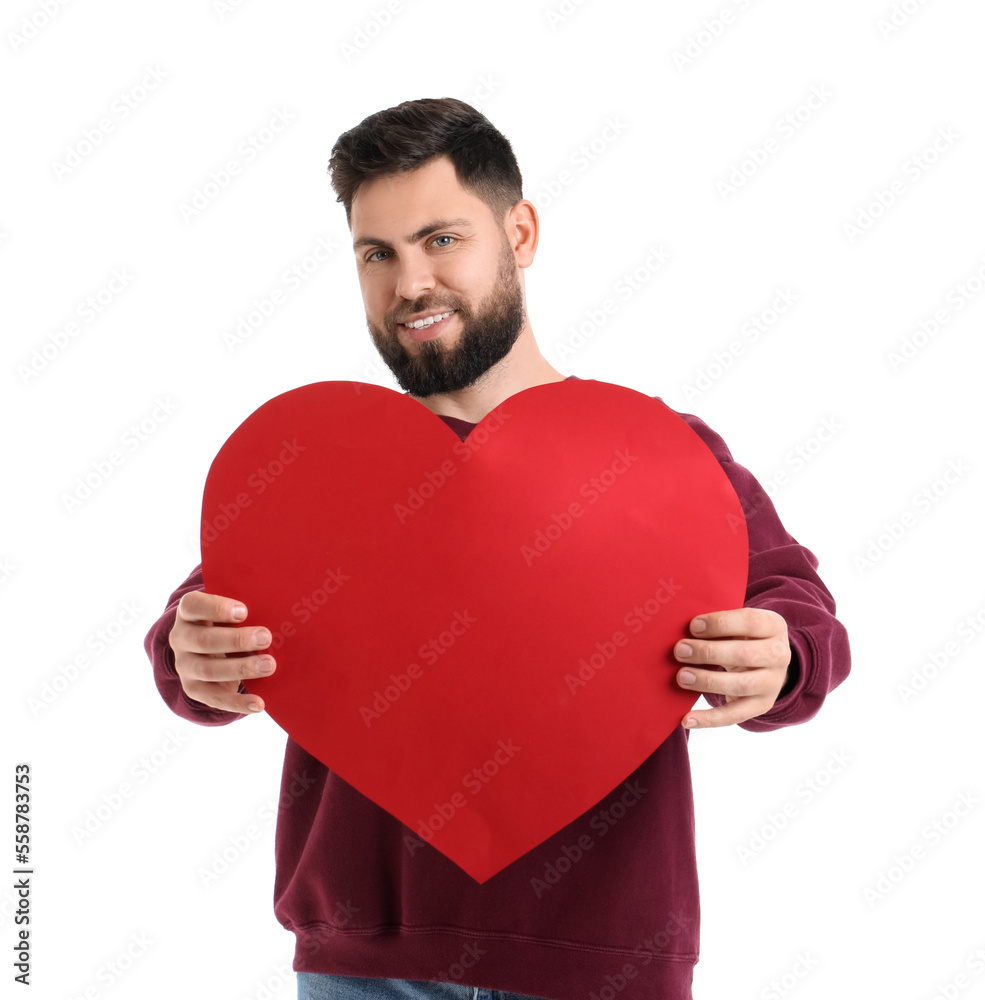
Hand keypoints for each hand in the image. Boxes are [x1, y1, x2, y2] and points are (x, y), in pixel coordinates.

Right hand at [169, 591, 275, 713]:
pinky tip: (258, 704)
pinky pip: (214, 698)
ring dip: (241, 668)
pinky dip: (238, 702)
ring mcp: (185, 666)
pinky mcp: (194, 689)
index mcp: (188, 612)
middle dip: (237, 640)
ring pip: (209, 670)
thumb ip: (244, 609)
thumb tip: (278, 609)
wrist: (209, 650)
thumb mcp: (228, 611)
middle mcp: (181, 638)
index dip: (216, 608)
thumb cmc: (227, 622)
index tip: (244, 611)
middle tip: (266, 637)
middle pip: (203, 640)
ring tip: (269, 665)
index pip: (192, 605)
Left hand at [674, 608, 790, 728]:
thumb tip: (683, 632)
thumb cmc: (741, 636)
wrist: (766, 663)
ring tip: (682, 677)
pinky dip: (709, 719)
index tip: (693, 626)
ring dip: (707, 681)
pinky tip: (686, 719)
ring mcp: (773, 683)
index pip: (750, 622)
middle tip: (680, 650)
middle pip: (745, 654)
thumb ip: (717, 625)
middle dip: (708, 652)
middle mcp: (779, 655)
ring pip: (741, 685)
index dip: (720, 624)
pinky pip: (735, 715)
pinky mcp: (762, 705)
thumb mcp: (737, 625)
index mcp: (773, 626)